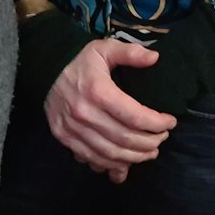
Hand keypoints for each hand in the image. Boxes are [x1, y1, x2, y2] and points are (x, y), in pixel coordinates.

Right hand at [47, 40, 178, 180]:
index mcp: (98, 91)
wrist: (45, 71)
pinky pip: (91, 159)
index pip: (135, 116)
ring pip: (110, 154)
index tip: (170, 122)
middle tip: (163, 138)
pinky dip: (111, 166)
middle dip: (150, 143)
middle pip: (125, 139)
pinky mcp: (64, 138)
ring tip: (150, 152)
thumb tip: (155, 58)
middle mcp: (85, 113)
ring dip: (134, 158)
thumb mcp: (104, 49)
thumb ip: (130, 52)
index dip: (157, 123)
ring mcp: (72, 129)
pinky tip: (125, 164)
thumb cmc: (80, 61)